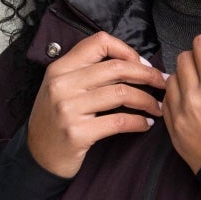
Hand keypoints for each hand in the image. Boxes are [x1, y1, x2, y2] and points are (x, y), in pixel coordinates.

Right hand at [27, 32, 167, 177]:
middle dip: (147, 74)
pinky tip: (146, 124)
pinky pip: (119, 122)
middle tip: (162, 83)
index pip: (99, 42)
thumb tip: (131, 62)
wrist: (38, 157)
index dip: (127, 50)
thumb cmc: (56, 120)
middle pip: (116, 68)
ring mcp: (68, 109)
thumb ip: (86, 71)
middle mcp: (63, 84)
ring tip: (158, 107)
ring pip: (121, 94)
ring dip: (147, 100)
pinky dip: (138, 122)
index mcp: (60, 68)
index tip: (142, 63)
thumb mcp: (61, 87)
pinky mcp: (78, 133)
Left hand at [162, 32, 200, 174]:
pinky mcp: (172, 130)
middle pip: (184, 58)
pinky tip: (191, 100)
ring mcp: (179, 114)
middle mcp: (193, 98)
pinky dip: (176, 94)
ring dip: (184, 74)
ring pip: (172, 78)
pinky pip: (166, 100)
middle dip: (198, 55)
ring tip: (200, 83)